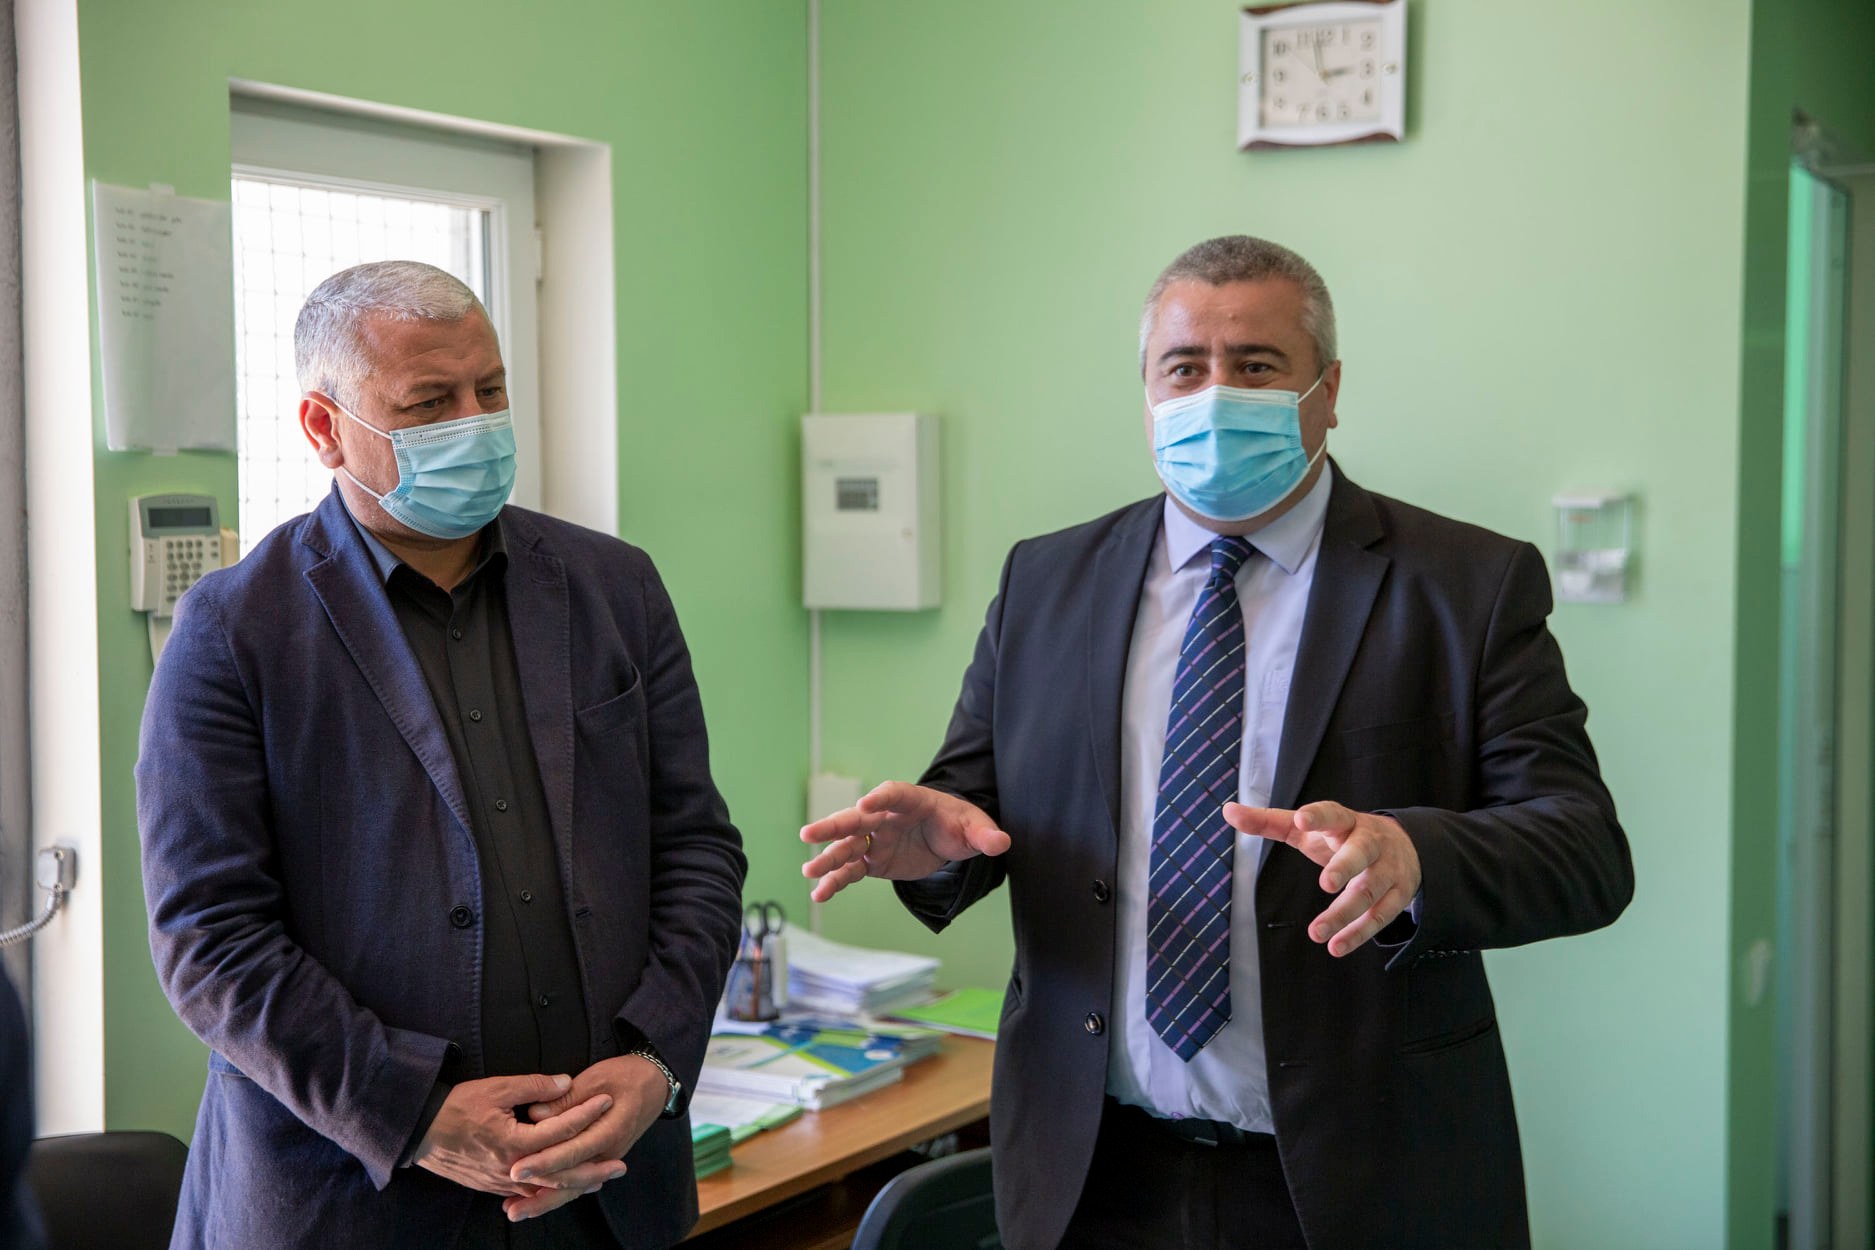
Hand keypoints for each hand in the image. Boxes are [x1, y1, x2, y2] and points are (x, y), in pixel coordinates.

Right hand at [412, 1073, 611, 1197]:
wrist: (420, 1132)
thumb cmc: (457, 1107)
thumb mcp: (496, 1089)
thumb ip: (534, 1086)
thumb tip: (566, 1082)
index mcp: (515, 1142)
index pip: (561, 1129)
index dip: (586, 1112)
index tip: (607, 1100)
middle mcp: (512, 1168)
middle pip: (562, 1173)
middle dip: (593, 1169)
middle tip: (621, 1166)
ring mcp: (502, 1181)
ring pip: (547, 1188)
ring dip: (575, 1184)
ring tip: (600, 1180)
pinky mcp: (494, 1185)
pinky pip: (529, 1192)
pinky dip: (550, 1190)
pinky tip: (564, 1187)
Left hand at [503, 1055, 668, 1220]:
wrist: (656, 1083)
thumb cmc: (626, 1076)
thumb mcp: (596, 1078)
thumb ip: (566, 1099)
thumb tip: (535, 1113)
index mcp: (610, 1131)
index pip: (571, 1152)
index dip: (543, 1162)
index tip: (516, 1169)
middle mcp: (609, 1152)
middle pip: (571, 1180)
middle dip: (537, 1194)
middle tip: (509, 1206)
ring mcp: (605, 1159)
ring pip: (572, 1188)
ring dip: (543, 1202)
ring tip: (515, 1212)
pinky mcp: (599, 1159)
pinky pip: (576, 1183)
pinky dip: (555, 1195)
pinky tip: (532, 1202)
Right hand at [800, 781, 1011, 902]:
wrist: (948, 837)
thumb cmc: (959, 824)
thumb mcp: (976, 827)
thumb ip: (986, 835)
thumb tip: (1001, 843)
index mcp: (911, 801)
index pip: (893, 794)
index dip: (880, 797)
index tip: (866, 802)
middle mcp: (886, 818)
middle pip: (856, 817)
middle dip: (833, 825)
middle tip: (808, 833)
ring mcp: (876, 839)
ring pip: (847, 846)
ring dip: (827, 858)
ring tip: (808, 871)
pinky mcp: (872, 861)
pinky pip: (851, 871)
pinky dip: (836, 882)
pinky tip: (820, 894)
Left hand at [1224, 800, 1420, 956]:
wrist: (1407, 845)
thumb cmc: (1342, 835)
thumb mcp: (1307, 828)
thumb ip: (1268, 821)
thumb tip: (1228, 811)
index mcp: (1344, 821)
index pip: (1332, 814)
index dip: (1318, 816)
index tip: (1302, 821)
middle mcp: (1370, 843)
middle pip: (1360, 853)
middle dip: (1344, 867)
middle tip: (1325, 883)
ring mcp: (1388, 869)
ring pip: (1369, 891)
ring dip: (1344, 914)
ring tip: (1316, 933)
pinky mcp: (1398, 894)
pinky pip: (1380, 917)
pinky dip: (1358, 934)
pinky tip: (1337, 946)